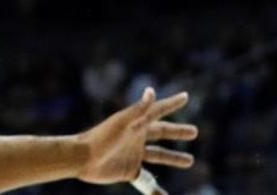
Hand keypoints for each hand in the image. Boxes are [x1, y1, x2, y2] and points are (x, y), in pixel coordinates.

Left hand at [75, 88, 198, 192]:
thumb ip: (139, 109)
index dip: (172, 103)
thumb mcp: (123, 122)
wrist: (81, 158)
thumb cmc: (101, 137)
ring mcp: (133, 154)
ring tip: (190, 161)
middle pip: (161, 133)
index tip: (185, 96)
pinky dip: (156, 189)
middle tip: (195, 132)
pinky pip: (147, 181)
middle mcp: (136, 137)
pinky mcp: (128, 170)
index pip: (158, 111)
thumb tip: (151, 90)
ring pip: (158, 156)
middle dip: (177, 132)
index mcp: (136, 123)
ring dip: (173, 158)